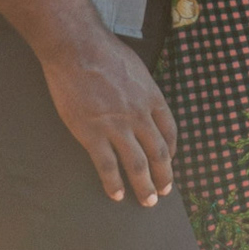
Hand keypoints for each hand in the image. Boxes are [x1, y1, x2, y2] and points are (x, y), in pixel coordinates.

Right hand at [41, 31, 177, 208]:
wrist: (76, 47)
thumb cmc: (104, 51)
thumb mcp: (135, 67)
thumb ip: (142, 89)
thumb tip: (143, 101)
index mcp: (152, 97)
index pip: (169, 131)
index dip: (171, 150)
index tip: (169, 161)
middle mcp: (139, 115)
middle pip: (158, 152)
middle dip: (164, 175)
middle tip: (164, 192)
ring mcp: (116, 126)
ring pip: (137, 164)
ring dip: (144, 186)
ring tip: (148, 201)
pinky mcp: (92, 134)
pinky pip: (107, 165)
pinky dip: (113, 183)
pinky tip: (116, 194)